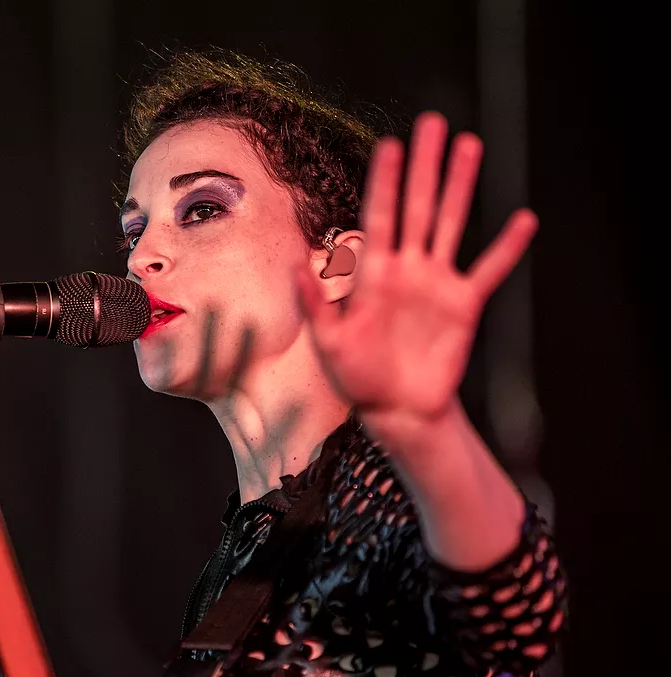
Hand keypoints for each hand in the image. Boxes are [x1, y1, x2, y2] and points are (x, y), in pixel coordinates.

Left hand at [296, 112, 537, 442]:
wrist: (397, 410)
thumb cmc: (358, 378)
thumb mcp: (328, 343)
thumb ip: (315, 305)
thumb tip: (296, 269)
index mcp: (373, 274)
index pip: (380, 215)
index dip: (386, 181)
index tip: (390, 145)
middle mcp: (407, 269)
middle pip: (418, 206)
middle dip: (425, 165)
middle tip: (433, 123)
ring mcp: (437, 283)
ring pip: (451, 223)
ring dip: (461, 186)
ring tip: (469, 146)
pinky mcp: (464, 305)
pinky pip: (489, 270)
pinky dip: (507, 247)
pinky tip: (522, 219)